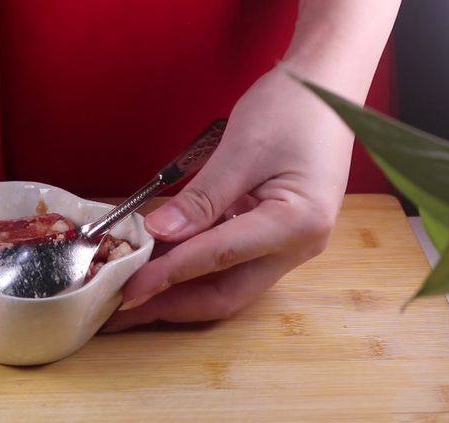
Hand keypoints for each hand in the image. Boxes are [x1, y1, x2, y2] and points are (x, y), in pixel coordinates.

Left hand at [104, 65, 351, 331]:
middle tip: (122, 310)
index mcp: (297, 223)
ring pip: (227, 285)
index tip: (127, 287)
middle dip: (170, 305)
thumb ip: (201, 197)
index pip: (219, 258)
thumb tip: (158, 233)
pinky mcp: (275, 237)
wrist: (327, 86)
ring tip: (133, 295)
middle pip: (226, 294)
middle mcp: (298, 247)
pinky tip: (161, 266)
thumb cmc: (291, 107)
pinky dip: (194, 270)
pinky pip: (231, 265)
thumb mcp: (241, 149)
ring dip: (179, 292)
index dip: (168, 274)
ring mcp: (289, 246)